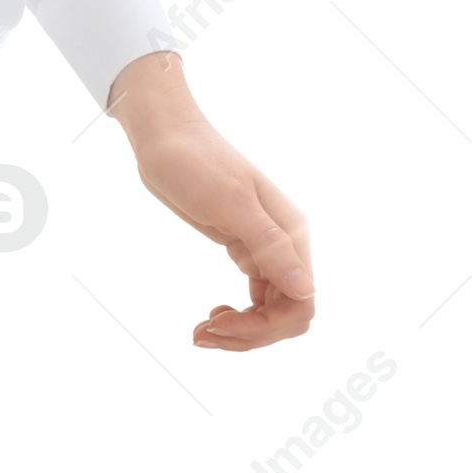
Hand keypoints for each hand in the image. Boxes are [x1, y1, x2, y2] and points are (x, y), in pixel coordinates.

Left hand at [107, 52, 314, 351]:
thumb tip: (306, 289)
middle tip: (202, 334)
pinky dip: (238, 313)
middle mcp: (285, 244)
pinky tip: (213, 314)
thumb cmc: (194, 161)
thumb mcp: (229, 202)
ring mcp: (264, 247)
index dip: (266, 327)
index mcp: (291, 234)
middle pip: (287, 313)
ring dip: (242, 329)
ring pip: (271, 308)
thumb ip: (268, 245)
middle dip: (251, 334)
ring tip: (201, 332)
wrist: (165, 138)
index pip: (301, 303)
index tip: (220, 323)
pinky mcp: (242, 247)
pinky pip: (255, 295)